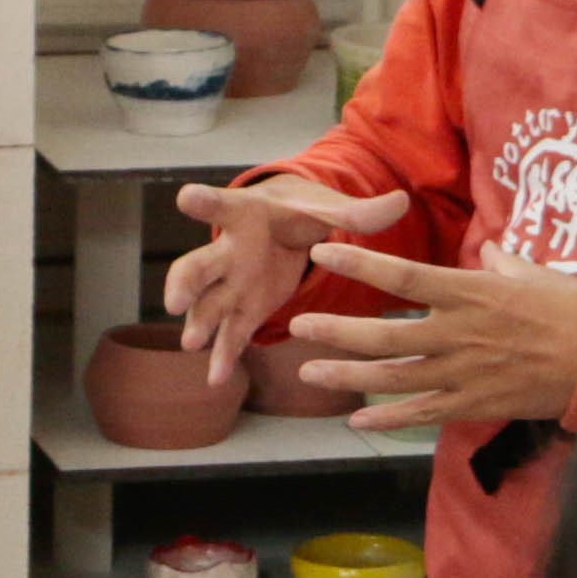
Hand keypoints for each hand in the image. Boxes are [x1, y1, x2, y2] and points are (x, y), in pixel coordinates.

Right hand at [162, 176, 409, 387]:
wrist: (282, 227)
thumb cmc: (300, 213)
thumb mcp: (329, 208)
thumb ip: (360, 212)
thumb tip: (402, 202)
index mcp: (247, 217)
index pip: (222, 206)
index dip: (204, 202)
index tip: (186, 197)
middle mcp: (229, 251)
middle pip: (198, 265)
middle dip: (184, 283)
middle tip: (175, 301)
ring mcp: (231, 284)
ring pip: (206, 305)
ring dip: (199, 324)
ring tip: (192, 345)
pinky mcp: (242, 309)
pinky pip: (228, 335)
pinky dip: (222, 357)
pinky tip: (216, 380)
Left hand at [287, 236, 576, 433]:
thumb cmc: (574, 308)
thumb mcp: (533, 273)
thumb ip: (501, 263)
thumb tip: (490, 250)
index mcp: (471, 292)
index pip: (403, 274)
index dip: (360, 263)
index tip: (323, 253)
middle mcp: (459, 332)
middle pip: (386, 333)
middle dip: (338, 330)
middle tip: (299, 326)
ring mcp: (464, 372)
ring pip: (394, 377)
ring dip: (348, 376)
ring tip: (309, 373)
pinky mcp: (475, 404)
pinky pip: (423, 413)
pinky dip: (388, 417)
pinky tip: (356, 418)